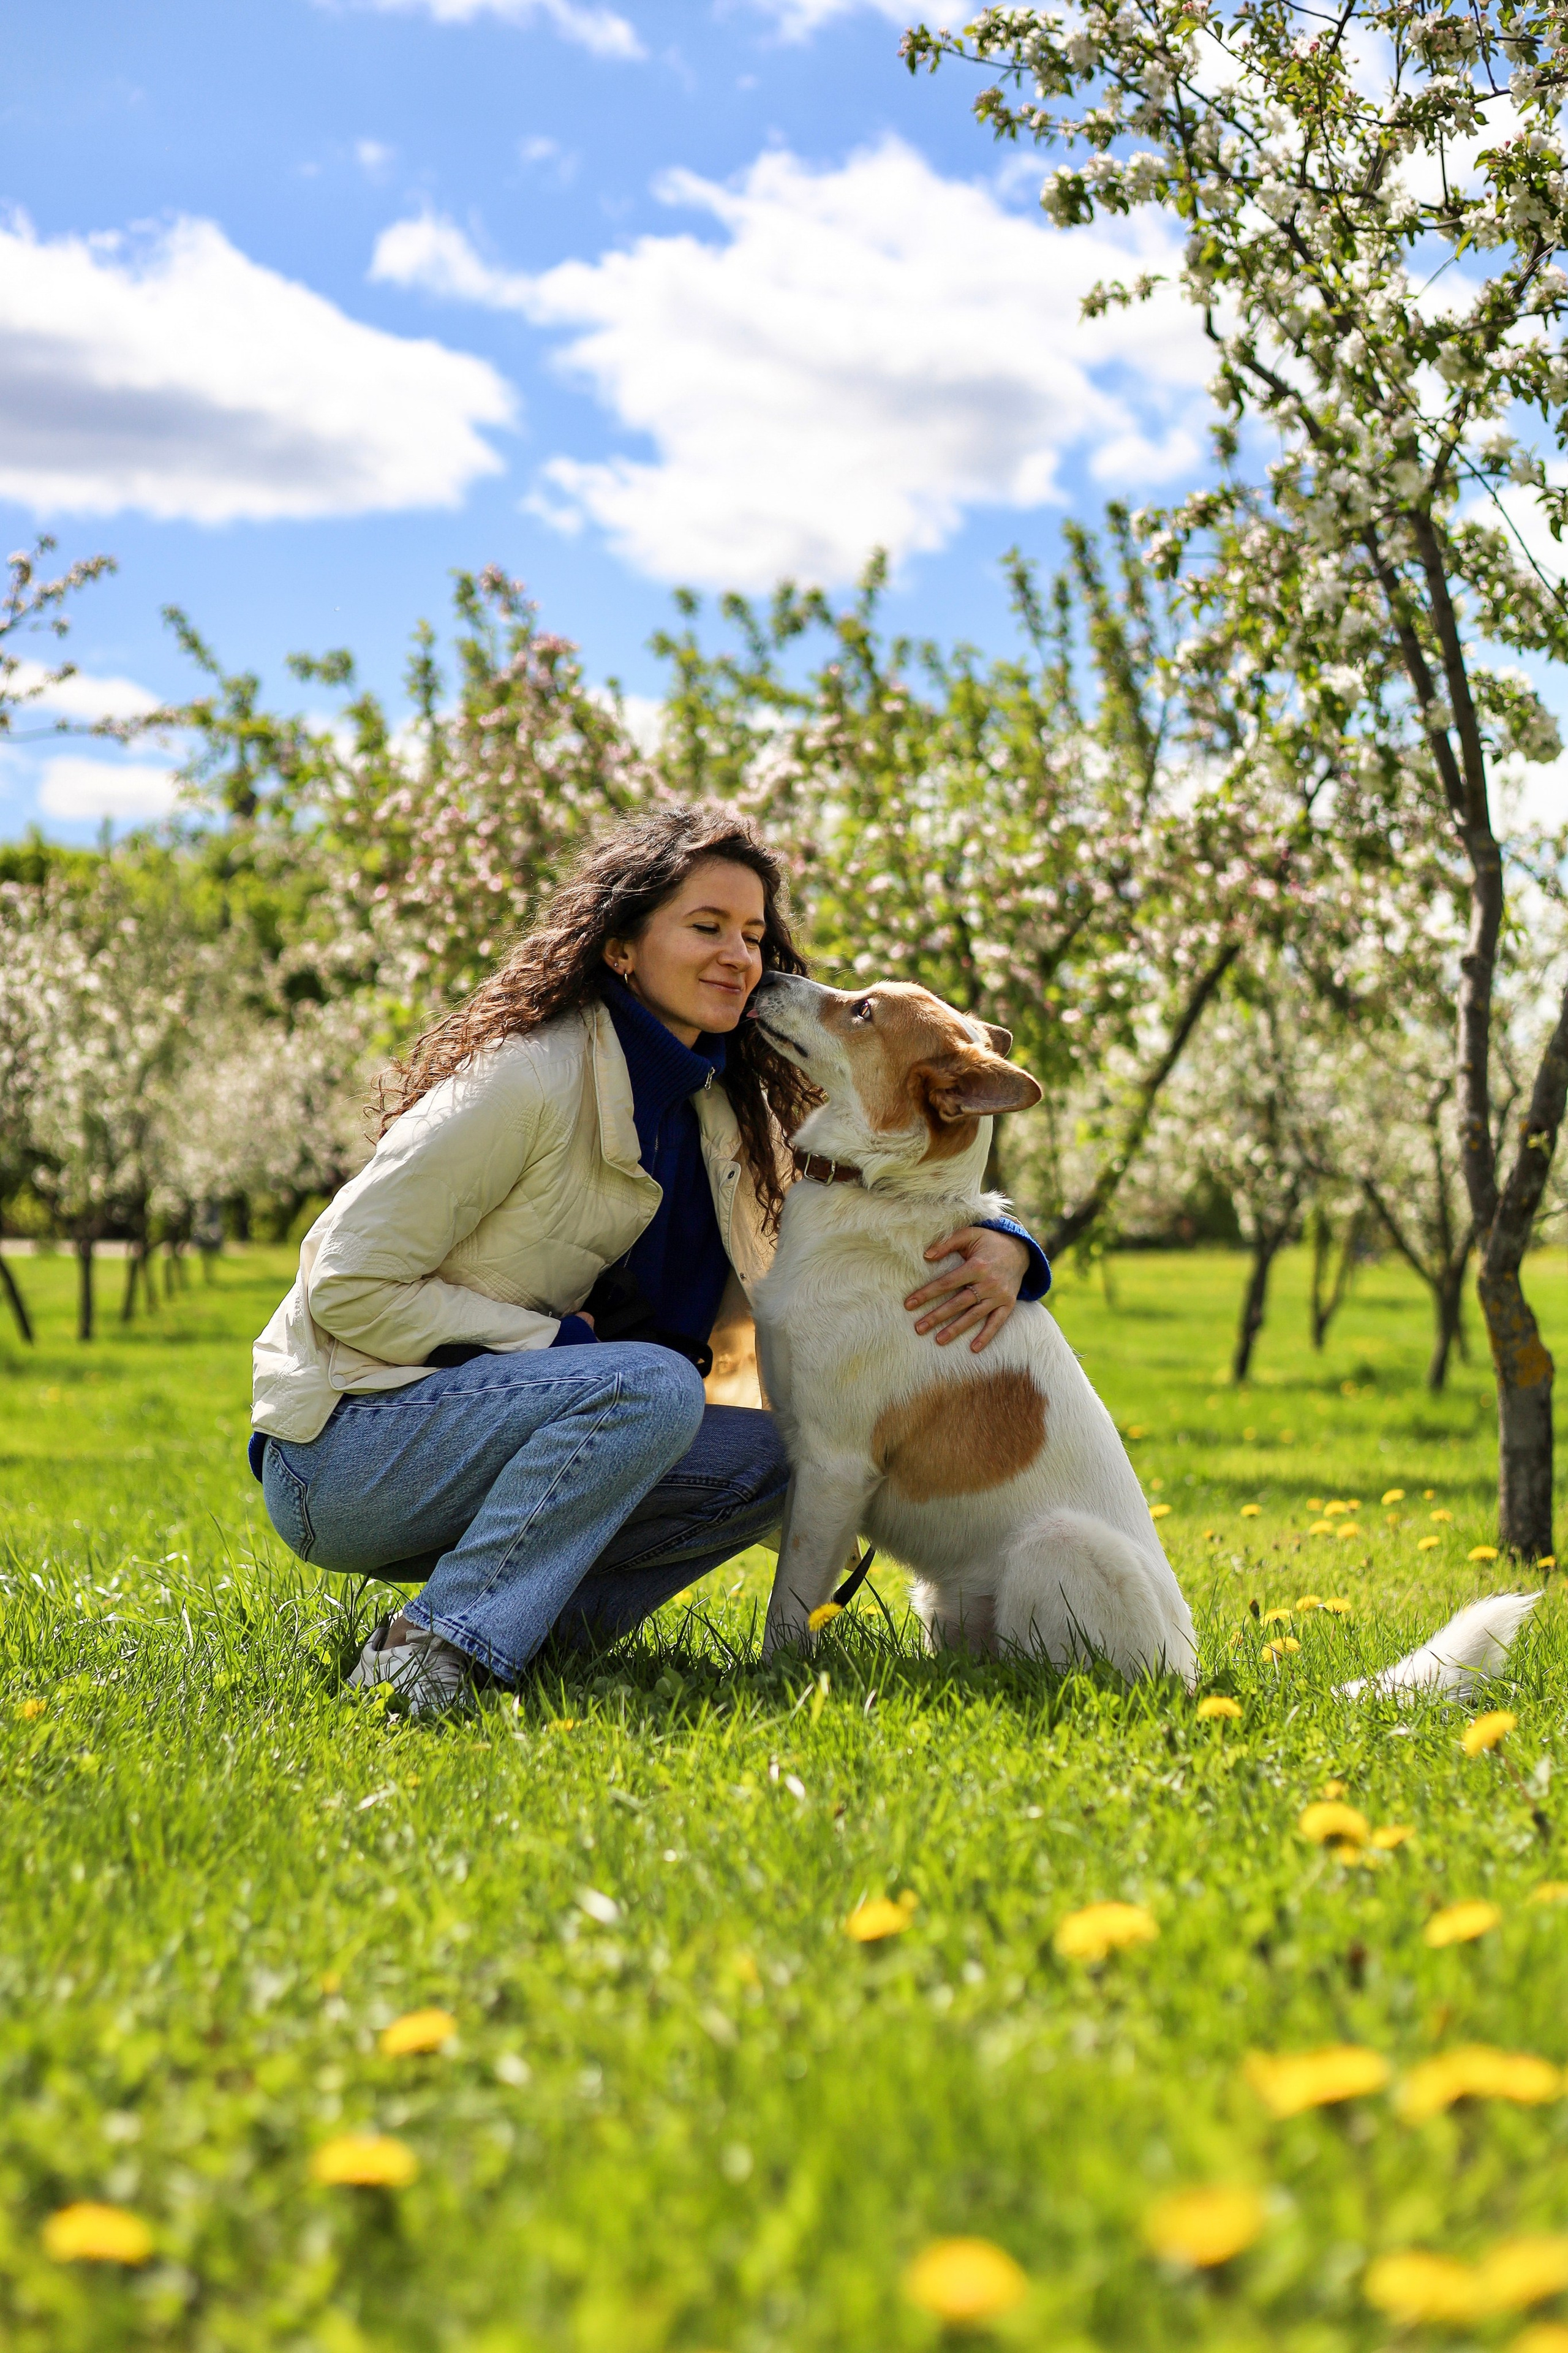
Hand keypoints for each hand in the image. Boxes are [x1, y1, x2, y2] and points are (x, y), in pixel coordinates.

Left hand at [905, 1228, 1028, 1353]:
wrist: (1020, 1250)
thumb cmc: (989, 1241)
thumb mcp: (970, 1234)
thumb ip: (947, 1243)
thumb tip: (926, 1256)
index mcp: (977, 1266)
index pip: (947, 1283)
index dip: (927, 1293)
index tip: (909, 1304)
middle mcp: (988, 1283)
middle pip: (958, 1303)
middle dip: (937, 1316)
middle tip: (918, 1328)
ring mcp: (999, 1295)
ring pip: (974, 1315)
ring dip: (956, 1329)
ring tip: (938, 1340)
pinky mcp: (1008, 1304)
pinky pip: (997, 1322)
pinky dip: (987, 1336)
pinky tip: (974, 1348)